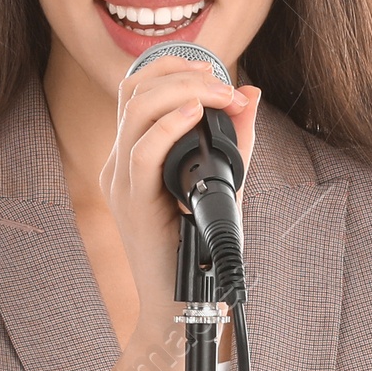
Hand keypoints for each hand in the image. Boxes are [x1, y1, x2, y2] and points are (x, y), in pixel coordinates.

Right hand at [100, 58, 258, 328]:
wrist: (182, 303)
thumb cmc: (201, 250)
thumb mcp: (225, 184)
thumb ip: (235, 140)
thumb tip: (250, 94)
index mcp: (135, 154)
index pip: (139, 89)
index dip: (175, 68)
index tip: (217, 71)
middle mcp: (121, 162)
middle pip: (135, 89)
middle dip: (182, 72)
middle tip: (225, 84)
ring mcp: (121, 180)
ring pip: (136, 110)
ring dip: (183, 91)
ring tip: (220, 95)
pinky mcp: (130, 201)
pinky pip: (141, 151)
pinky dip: (169, 125)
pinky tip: (195, 114)